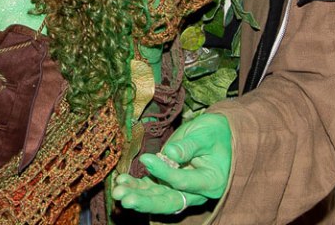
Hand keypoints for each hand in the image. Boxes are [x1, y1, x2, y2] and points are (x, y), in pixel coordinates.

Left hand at [111, 113, 231, 213]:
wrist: (217, 135)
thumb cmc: (215, 133)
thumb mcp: (205, 135)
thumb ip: (189, 146)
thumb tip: (171, 153)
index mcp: (211, 182)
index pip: (183, 182)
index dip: (164, 172)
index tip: (146, 159)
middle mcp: (195, 193)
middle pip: (169, 201)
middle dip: (145, 201)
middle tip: (124, 198)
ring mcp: (181, 190)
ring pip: (157, 198)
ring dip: (136, 196)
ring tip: (118, 191)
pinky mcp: (168, 184)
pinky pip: (152, 189)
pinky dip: (137, 187)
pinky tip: (121, 182)